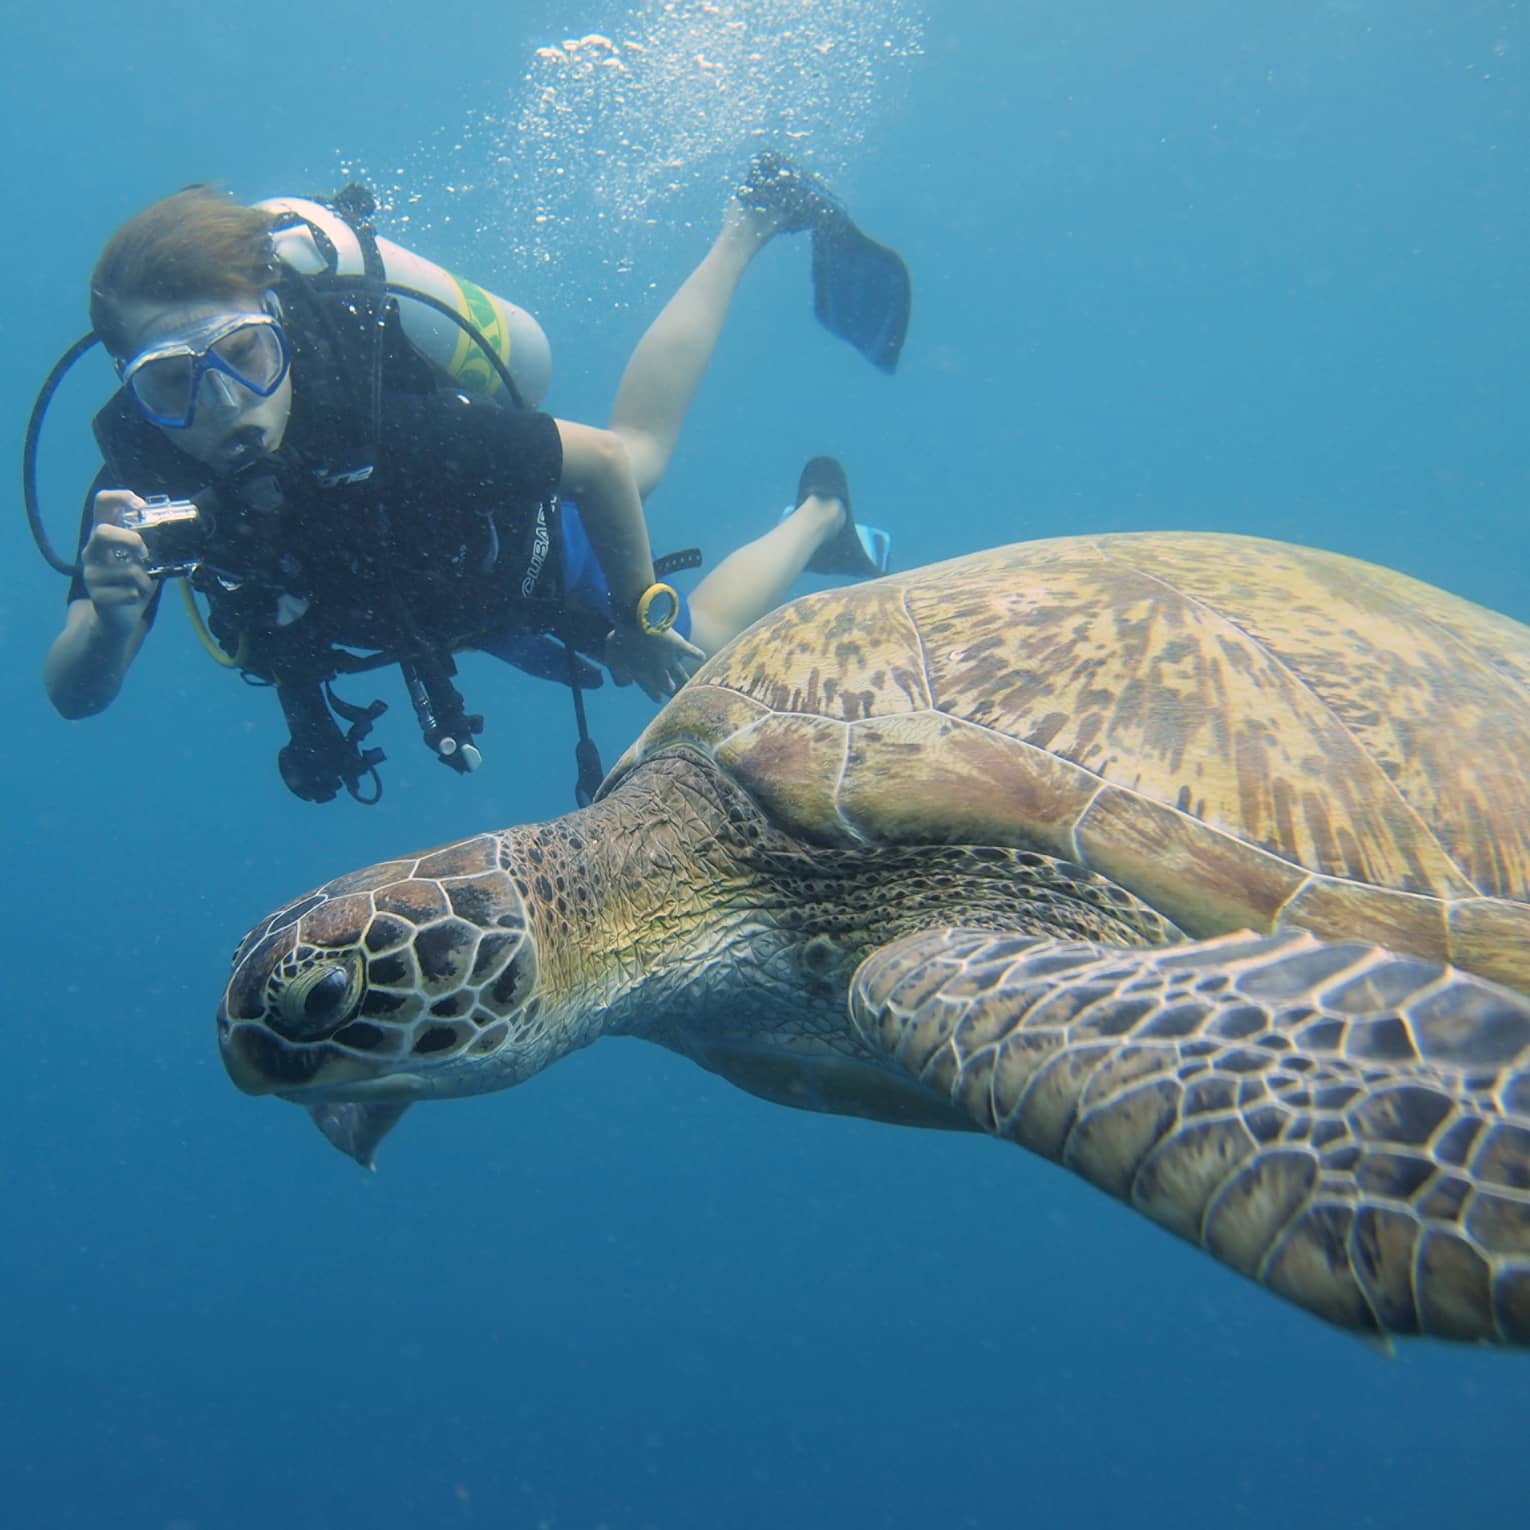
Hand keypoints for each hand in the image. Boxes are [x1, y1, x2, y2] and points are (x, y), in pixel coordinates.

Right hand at [82, 490, 155, 633]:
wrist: (118, 616)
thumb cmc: (132, 582)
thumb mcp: (142, 558)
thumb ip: (150, 543)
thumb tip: (175, 531)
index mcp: (103, 536)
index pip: (102, 503)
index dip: (121, 498)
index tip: (140, 506)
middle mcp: (92, 551)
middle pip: (102, 531)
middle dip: (131, 540)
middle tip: (144, 552)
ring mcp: (91, 574)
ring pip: (127, 570)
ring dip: (146, 580)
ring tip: (142, 585)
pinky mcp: (97, 596)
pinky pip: (129, 593)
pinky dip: (140, 595)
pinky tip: (134, 597)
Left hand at [604, 622, 703, 702]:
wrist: (637, 621)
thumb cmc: (622, 638)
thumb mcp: (612, 658)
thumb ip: (618, 676)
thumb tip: (629, 683)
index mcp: (642, 673)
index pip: (650, 689)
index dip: (654, 695)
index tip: (659, 700)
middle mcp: (658, 670)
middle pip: (667, 684)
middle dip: (670, 689)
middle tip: (675, 693)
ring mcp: (670, 658)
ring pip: (680, 674)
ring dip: (684, 680)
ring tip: (690, 684)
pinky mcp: (678, 645)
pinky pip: (690, 652)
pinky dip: (696, 655)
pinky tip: (702, 658)